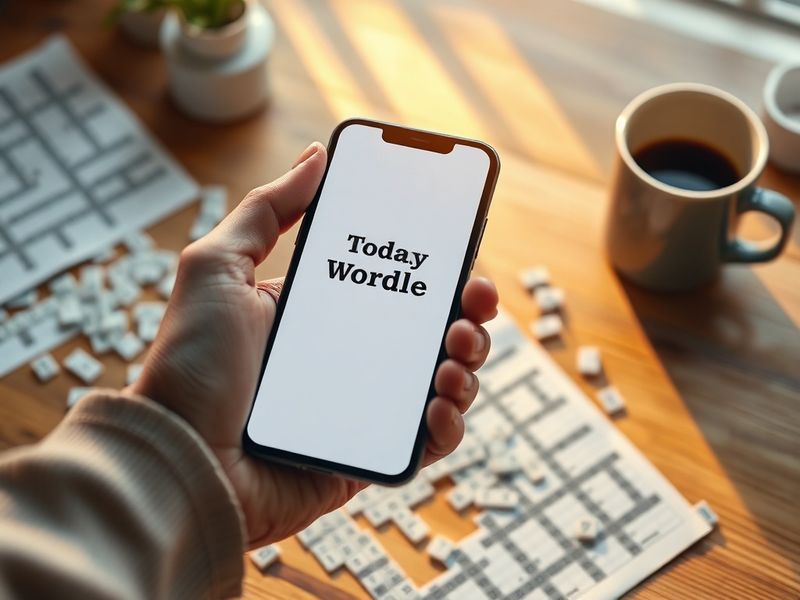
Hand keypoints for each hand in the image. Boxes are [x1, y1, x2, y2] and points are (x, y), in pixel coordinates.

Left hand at [130, 143, 498, 546]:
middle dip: (467, 312)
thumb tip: (316, 157)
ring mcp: (361, 407)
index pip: (393, 283)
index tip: (459, 253)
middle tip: (473, 300)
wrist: (178, 457)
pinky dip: (449, 423)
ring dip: (466, 363)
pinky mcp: (366, 457)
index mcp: (320, 312)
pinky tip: (439, 404)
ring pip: (440, 381)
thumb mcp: (216, 267)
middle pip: (429, 330)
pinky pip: (426, 441)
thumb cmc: (189, 364)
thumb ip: (265, 209)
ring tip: (454, 354)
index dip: (434, 268)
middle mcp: (348, 356)